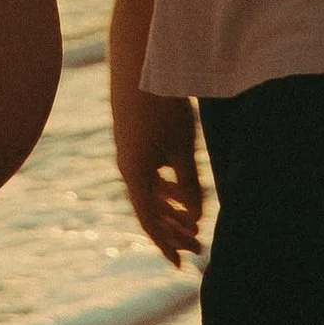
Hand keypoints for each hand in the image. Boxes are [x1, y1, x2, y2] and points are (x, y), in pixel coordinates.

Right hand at [113, 73, 203, 265]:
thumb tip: (195, 218)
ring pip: (149, 192)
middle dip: (173, 230)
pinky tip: (181, 192)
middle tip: (196, 247)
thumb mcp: (182, 147)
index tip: (179, 264)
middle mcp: (127, 166)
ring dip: (170, 209)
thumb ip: (189, 184)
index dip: (165, 244)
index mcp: (135, 173)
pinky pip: (148, 174)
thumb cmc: (162, 104)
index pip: (149, 222)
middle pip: (149, 210)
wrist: (139, 60)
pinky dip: (165, 188)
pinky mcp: (133, 138)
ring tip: (193, 223)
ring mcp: (128, 152)